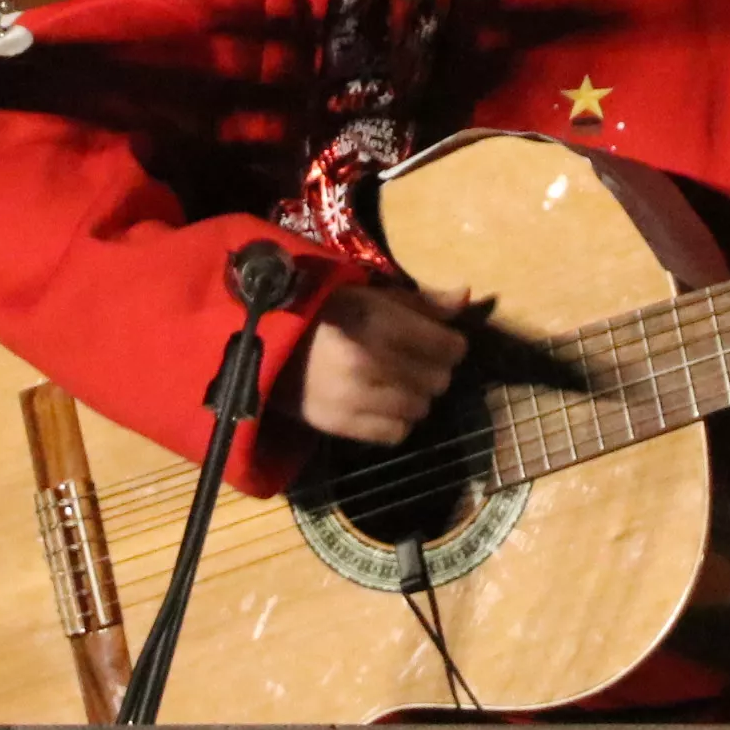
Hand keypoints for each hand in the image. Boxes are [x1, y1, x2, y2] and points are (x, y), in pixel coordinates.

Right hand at [287, 280, 469, 444]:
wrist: (263, 345)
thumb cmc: (323, 314)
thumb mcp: (368, 296)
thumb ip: (419, 301)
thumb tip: (466, 298)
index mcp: (376, 320)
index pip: (447, 346)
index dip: (451, 345)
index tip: (441, 344)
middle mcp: (367, 360)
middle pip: (438, 380)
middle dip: (434, 371)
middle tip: (414, 363)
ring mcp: (353, 396)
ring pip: (420, 409)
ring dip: (415, 397)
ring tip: (395, 383)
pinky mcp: (339, 424)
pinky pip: (396, 434)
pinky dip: (396, 421)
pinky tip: (381, 404)